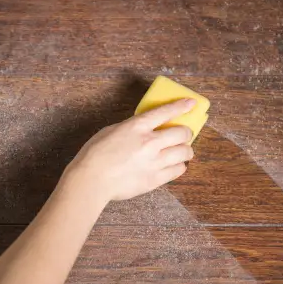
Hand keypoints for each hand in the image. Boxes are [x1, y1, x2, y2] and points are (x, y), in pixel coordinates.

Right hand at [63, 98, 195, 201]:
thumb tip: (145, 129)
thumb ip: (132, 128)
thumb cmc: (95, 155)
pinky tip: (174, 165)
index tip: (191, 103)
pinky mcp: (155, 179)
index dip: (181, 106)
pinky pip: (178, 170)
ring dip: (185, 150)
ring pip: (184, 152)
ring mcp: (154, 162)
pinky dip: (179, 166)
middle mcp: (149, 142)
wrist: (91, 180)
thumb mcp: (112, 131)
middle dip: (186, 133)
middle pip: (182, 133)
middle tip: (183, 135)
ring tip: (181, 152)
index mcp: (137, 127)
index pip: (165, 112)